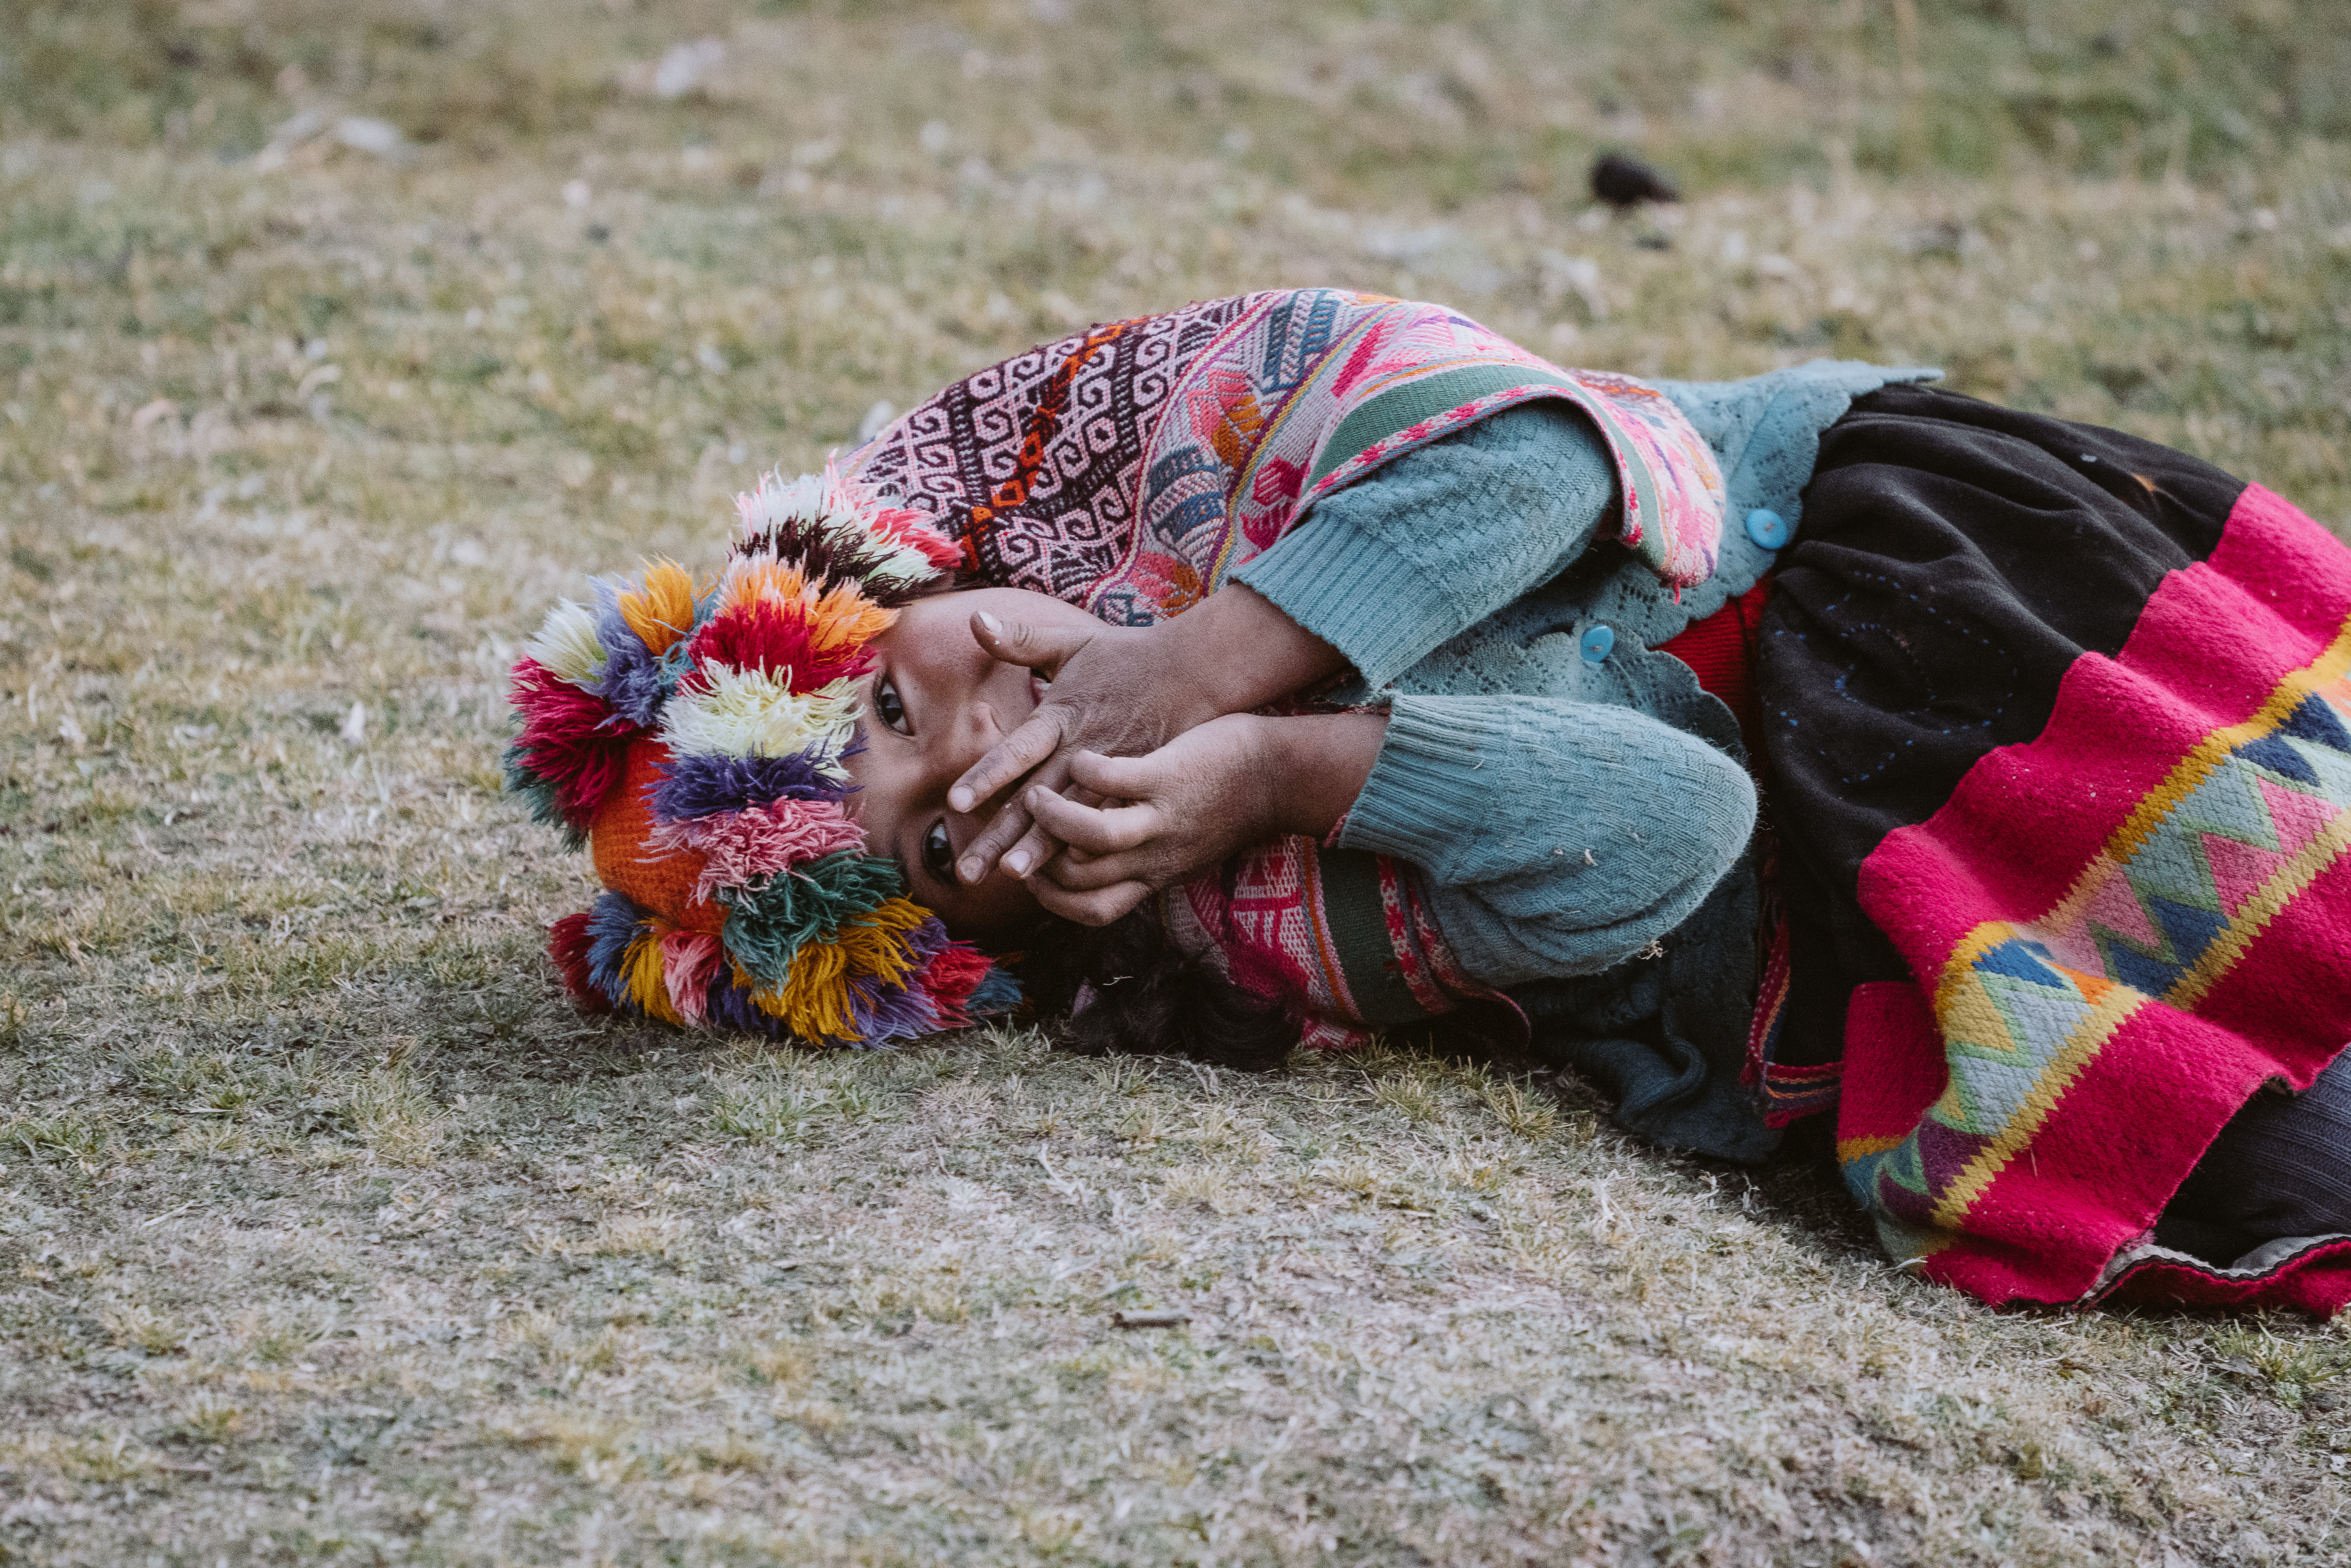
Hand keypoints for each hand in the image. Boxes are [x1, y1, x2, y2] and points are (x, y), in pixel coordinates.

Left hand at [951, 585, 1347, 884]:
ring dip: (1041, 851)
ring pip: (1070, 821)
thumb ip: (1021, 639)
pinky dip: (1085, 850)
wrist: (1198, 672)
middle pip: (1036, 801)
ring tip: (1014, 878)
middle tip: (970, 872)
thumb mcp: (1073, 642)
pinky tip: (1065, 877)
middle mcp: (1082, 749)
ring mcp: (1111, 774)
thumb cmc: (1127, 656)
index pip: (1017, 750)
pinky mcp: (1136, 789)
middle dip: (1002, 838)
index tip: (956, 803)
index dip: (987, 776)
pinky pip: (1108, 825)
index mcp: (1061, 716)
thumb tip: (975, 618)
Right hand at [1020, 716, 1280, 925]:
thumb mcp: (1185, 847)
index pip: (1093, 910)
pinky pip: (1117, 782)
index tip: (1032, 875)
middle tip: (1022, 826)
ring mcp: (1165, 820)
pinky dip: (1088, 772)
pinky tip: (1079, 758)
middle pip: (1080, 878)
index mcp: (1156, 875)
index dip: (1053, 899)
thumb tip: (1103, 857)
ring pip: (1093, 838)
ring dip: (1054, 818)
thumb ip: (1145, 856)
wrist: (1284, 775)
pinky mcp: (1172, 778)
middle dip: (1039, 857)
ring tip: (1036, 794)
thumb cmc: (1229, 803)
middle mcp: (1157, 857)